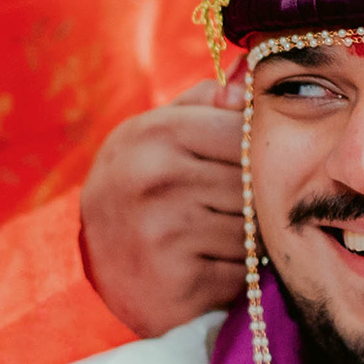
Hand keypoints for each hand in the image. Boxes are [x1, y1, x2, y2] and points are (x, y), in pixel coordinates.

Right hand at [79, 78, 246, 337]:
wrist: (108, 273)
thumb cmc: (146, 192)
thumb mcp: (157, 137)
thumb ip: (202, 104)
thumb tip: (247, 84)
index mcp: (152, 132)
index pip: (243, 131)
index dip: (255, 155)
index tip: (244, 171)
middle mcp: (151, 175)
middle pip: (251, 181)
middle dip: (255, 201)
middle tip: (235, 214)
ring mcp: (161, 229)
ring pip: (251, 226)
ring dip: (249, 239)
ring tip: (222, 239)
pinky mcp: (176, 279)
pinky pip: (242, 269)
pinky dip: (237, 274)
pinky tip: (211, 269)